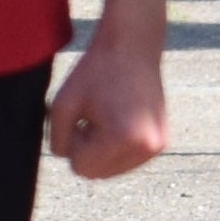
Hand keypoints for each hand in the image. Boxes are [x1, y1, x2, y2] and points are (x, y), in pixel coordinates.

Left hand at [45, 30, 170, 181]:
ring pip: (112, 170)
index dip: (72, 144)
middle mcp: (146, 148)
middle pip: (97, 174)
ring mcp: (157, 147)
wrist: (133, 47)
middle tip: (90, 117)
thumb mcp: (62, 104)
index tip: (79, 118)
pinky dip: (116, 147)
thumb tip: (68, 160)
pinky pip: (128, 160)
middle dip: (87, 151)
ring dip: (101, 151)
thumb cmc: (95, 72)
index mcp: (122, 139)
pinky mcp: (163, 142)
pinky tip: (117, 120)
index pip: (80, 168)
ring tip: (105, 117)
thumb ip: (57, 140)